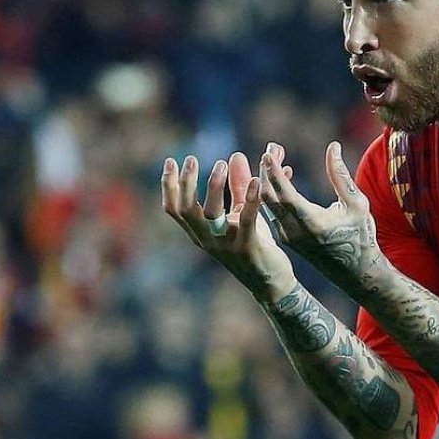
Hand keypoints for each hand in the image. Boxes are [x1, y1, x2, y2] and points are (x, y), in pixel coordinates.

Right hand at [161, 149, 296, 302]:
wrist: (270, 282)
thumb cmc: (253, 243)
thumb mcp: (241, 213)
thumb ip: (237, 186)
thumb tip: (233, 156)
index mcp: (201, 233)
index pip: (175, 209)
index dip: (169, 186)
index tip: (171, 161)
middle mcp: (208, 240)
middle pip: (186, 210)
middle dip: (186, 183)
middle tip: (191, 159)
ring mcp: (226, 245)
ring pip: (211, 215)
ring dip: (214, 187)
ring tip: (222, 163)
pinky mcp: (248, 248)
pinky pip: (247, 221)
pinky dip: (250, 200)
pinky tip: (257, 181)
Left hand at [258, 141, 380, 288]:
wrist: (356, 271)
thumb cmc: (361, 234)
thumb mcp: (356, 203)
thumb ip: (341, 175)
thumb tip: (333, 147)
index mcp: (312, 222)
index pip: (284, 193)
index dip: (273, 172)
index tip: (268, 152)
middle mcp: (295, 230)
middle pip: (270, 197)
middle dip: (267, 172)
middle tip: (270, 150)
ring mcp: (288, 236)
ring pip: (268, 205)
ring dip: (268, 182)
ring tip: (272, 160)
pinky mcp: (287, 238)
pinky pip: (273, 212)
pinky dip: (273, 194)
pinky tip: (281, 179)